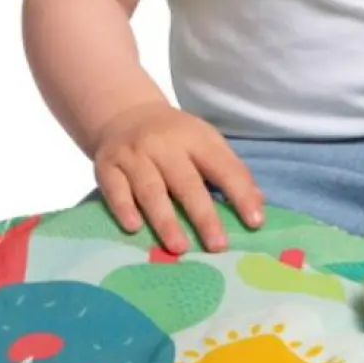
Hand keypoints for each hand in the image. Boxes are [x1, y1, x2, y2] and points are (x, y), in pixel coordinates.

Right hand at [90, 101, 264, 254]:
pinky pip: (114, 189)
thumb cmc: (174, 137)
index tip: (255, 223)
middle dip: (203, 216)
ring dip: (165, 220)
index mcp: (195, 138)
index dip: (241, 194)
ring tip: (179, 248)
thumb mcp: (205, 142)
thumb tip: (257, 205)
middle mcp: (164, 145)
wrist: (124, 114)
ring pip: (150, 189)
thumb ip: (229, 170)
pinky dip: (124, 208)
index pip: (223, 167)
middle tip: (218, 246)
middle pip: (186, 182)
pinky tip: (134, 228)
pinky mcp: (106, 166)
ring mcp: (133, 155)